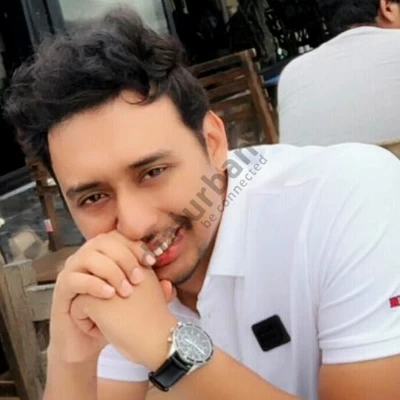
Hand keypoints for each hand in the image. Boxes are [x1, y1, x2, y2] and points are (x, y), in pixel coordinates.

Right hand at [48, 230, 174, 364]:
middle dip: (125, 257)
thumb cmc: (110, 318)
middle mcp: (84, 258)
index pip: (118, 237)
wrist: (86, 344)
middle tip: (139, 278)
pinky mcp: (61, 290)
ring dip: (111, 270)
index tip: (151, 261)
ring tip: (126, 290)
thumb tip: (168, 284)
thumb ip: (151, 291)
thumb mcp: (132, 302)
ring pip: (88, 256)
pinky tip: (110, 295)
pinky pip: (74, 279)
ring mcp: (70, 272)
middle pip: (103, 241)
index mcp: (102, 255)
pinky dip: (94, 285)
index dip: (135, 245)